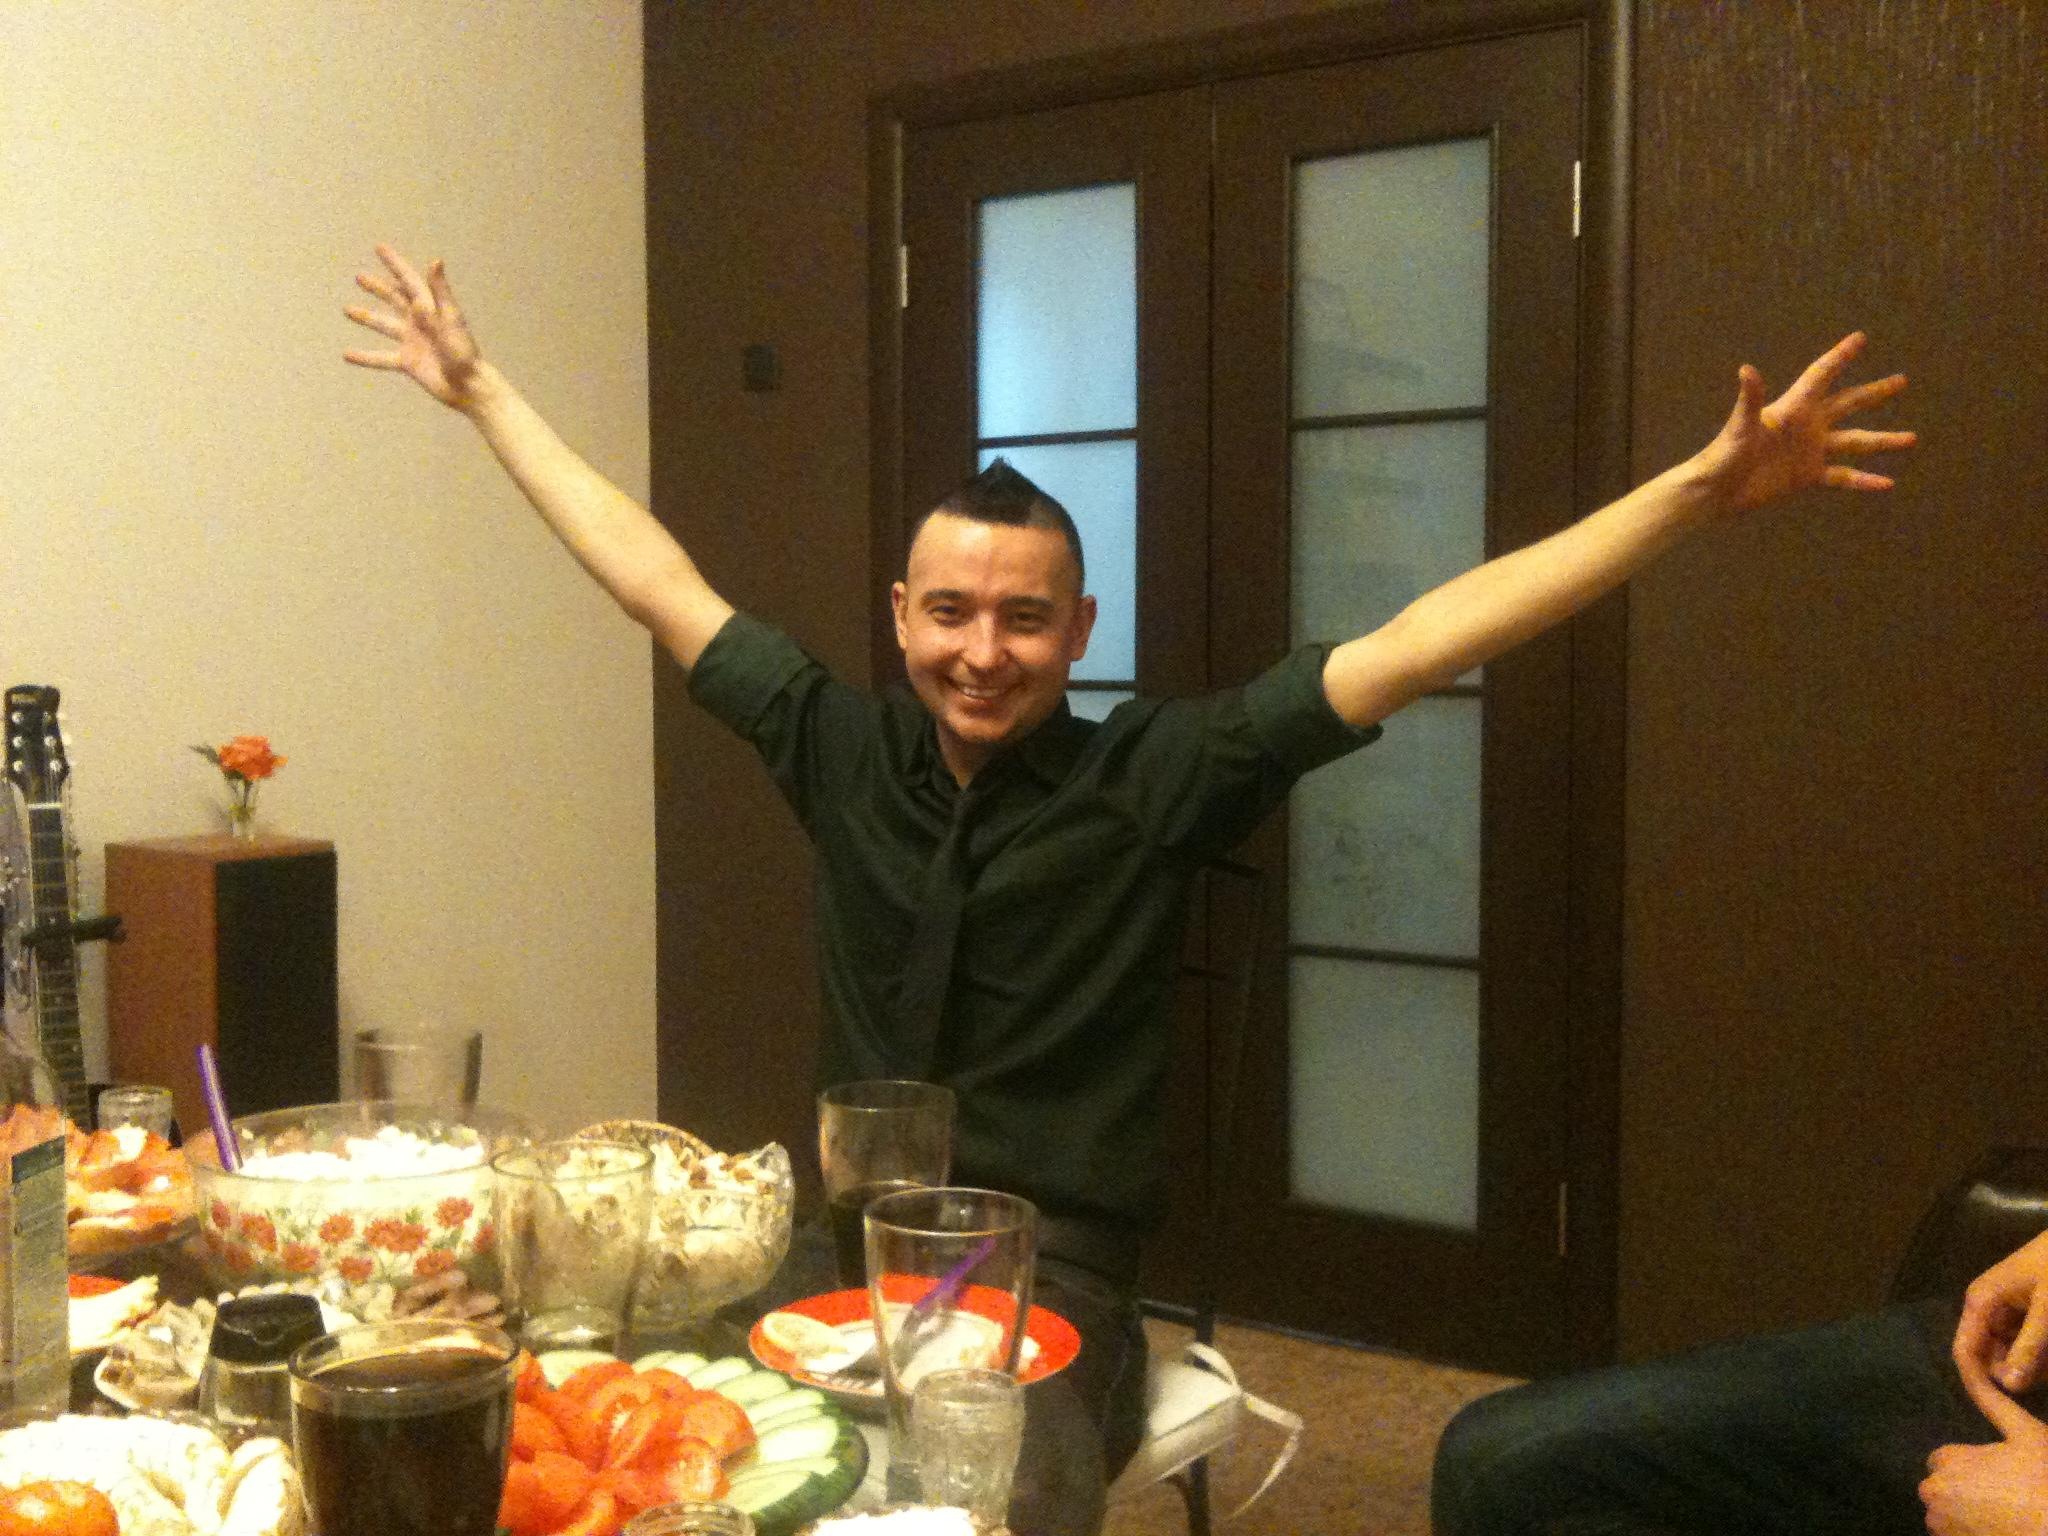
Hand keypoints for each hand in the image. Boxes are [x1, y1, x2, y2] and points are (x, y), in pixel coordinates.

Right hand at [344, 244, 486, 409]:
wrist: (467, 385)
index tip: (379, 248)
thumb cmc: (463, 351)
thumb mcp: (451, 318)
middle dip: (378, 288)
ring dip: (366, 317)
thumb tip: (434, 261)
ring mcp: (412, 341)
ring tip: (347, 309)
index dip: (395, 264)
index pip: (408, 280)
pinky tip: (347, 355)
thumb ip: (439, 291)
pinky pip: (381, 358)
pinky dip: (365, 357)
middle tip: (359, 277)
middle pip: (394, 300)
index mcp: (429, 308)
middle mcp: (419, 322)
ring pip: (384, 325)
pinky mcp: (407, 361)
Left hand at [1689, 331, 1915, 513]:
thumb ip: (1749, 399)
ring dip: (1882, 440)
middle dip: (1874, 392)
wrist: (1716, 491)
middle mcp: (1807, 425)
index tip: (1860, 338)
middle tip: (1902, 380)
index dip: (1840, 356)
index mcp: (1793, 408)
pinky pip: (1843, 476)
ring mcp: (1810, 450)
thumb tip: (1746, 369)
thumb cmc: (1723, 455)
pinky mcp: (1807, 475)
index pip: (1822, 375)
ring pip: (1855, 441)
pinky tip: (1887, 484)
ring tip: (1912, 437)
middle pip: (1848, 403)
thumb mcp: (1740, 427)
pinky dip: (1864, 480)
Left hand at [1920, 1403, 2047, 1535]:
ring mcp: (1942, 1529)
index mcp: (1947, 1462)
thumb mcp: (2027, 1432)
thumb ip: (1993, 1402)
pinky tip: (2002, 1532)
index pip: (1944, 1459)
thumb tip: (1967, 1361)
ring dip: (1967, 1518)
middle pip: (1943, 1490)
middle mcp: (1934, 1495)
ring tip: (2009, 1519)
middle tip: (2009, 1499)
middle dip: (1966, 1492)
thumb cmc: (2047, 1480)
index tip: (2002, 1473)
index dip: (1973, 1465)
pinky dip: (1971, 1535)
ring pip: (1949, 1518)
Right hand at [1957, 1230, 2047, 1409]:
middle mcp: (1984, 1308)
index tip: (2001, 1406)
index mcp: (1980, 1303)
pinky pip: (2022, 1342)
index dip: (1977, 1380)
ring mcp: (2003, 1311)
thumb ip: (2030, 1346)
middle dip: (2014, 1373)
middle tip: (2044, 1379)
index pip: (1965, 1350)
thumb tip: (2010, 1386)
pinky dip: (2038, 1354)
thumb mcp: (2047, 1308)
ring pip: (2008, 1352)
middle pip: (1988, 1355)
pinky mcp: (2021, 1313)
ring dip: (2030, 1364)